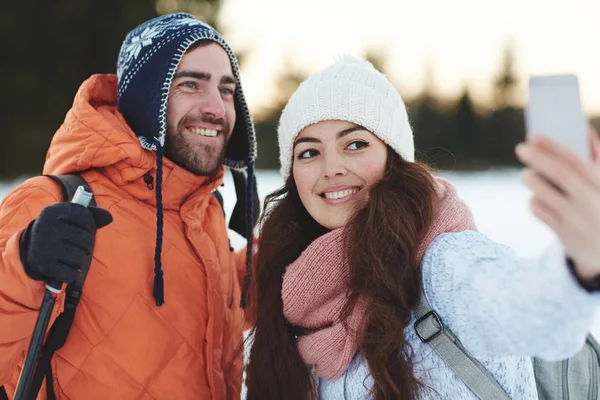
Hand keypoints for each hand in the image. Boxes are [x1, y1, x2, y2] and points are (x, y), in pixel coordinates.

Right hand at [20, 202, 112, 283]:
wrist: (30, 249)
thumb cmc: (58, 230)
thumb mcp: (69, 217)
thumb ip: (91, 215)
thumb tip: (109, 217)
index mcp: (52, 212)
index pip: (85, 216)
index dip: (90, 224)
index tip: (85, 228)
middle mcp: (47, 228)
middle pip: (85, 239)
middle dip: (87, 244)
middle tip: (81, 246)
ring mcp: (45, 247)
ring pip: (79, 257)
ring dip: (80, 260)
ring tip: (73, 257)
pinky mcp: (44, 266)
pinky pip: (71, 273)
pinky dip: (74, 274)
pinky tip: (70, 270)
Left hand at [515, 128, 599, 278]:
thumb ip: (597, 158)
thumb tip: (585, 132)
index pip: (576, 161)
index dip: (553, 147)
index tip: (533, 136)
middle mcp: (592, 200)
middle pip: (560, 174)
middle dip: (538, 158)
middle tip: (521, 148)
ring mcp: (577, 218)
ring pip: (543, 193)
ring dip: (532, 179)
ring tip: (530, 174)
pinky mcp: (563, 232)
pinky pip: (538, 209)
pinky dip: (534, 199)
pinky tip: (539, 197)